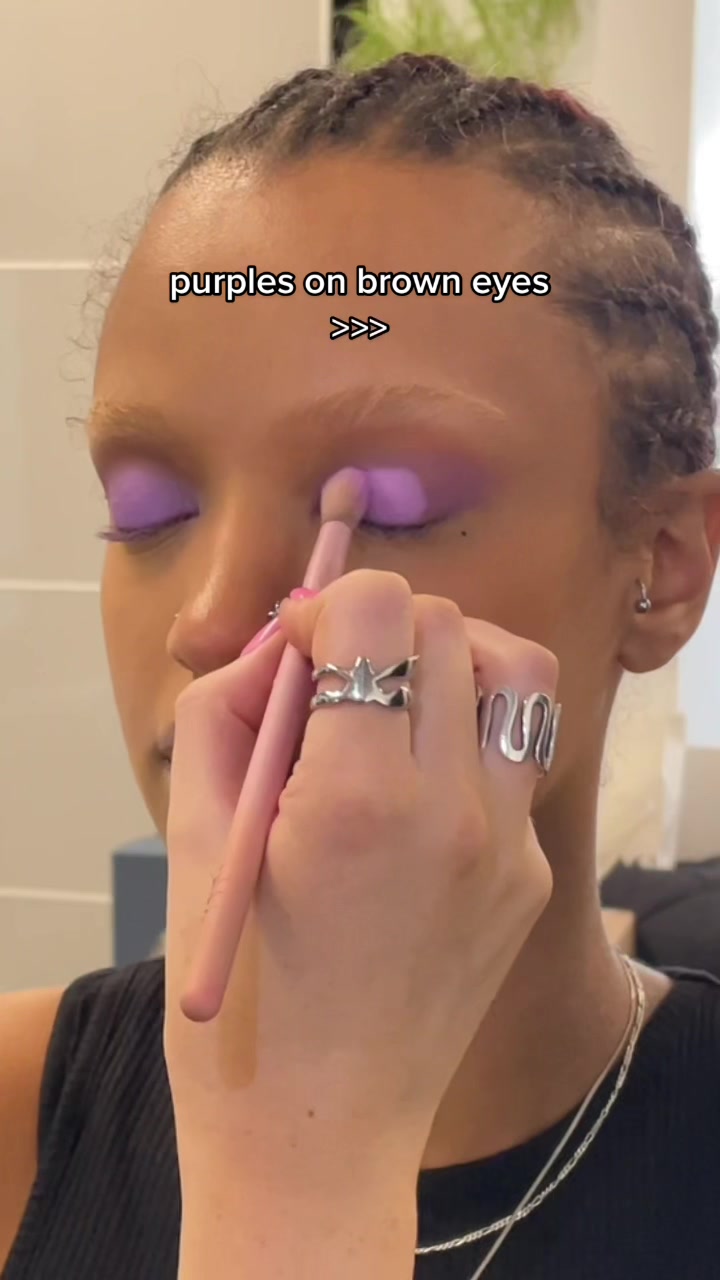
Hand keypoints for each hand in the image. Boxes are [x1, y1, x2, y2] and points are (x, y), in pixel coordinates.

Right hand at [164, 569, 555, 1163]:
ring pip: (515, 672)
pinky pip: (514, 758)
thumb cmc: (240, 994)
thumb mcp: (193, 839)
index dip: (324, 608)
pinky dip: (465, 738)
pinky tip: (414, 797)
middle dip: (380, 630)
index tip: (296, 652)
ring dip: (451, 659)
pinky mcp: (533, 876)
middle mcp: (457, 810)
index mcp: (359, 799)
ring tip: (398, 703)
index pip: (380, 611)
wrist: (320, 1131)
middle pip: (448, 626)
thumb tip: (283, 646)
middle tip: (335, 681)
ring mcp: (511, 845)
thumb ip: (227, 710)